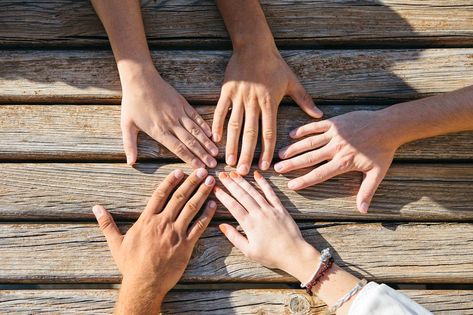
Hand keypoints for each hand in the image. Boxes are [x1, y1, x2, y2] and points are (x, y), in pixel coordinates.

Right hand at [92, 168, 216, 312]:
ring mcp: (176, 233)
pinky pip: (199, 226)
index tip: (179, 171)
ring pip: (191, 208)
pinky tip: (214, 204)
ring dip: (201, 193)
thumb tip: (95, 208)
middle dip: (191, 182)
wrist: (144, 284)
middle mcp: (163, 223)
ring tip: (209, 181)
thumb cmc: (130, 265)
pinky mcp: (186, 245)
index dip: (170, 181)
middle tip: (201, 170)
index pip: (160, 194)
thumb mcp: (115, 243)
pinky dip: (207, 215)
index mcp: (147, 220)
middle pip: (179, 197)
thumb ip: (107, 224)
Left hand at [120, 65, 217, 167]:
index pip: (178, 148)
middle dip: (203, 154)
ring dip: (206, 142)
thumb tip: (130, 162)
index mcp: (159, 131)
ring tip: (215, 152)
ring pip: (196, 130)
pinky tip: (211, 134)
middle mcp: (171, 124)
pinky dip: (204, 126)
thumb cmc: (132, 102)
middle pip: (190, 142)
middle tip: (213, 164)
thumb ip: (130, 145)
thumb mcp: (126, 125)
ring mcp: (178, 113)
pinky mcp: (182, 103)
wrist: (140, 79)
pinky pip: (196, 117)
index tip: (199, 167)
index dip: (190, 158)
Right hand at [212, 47, 321, 174]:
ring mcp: (238, 98)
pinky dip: (217, 125)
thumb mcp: (292, 82)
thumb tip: (320, 115)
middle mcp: (253, 103)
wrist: (254, 46)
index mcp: (269, 103)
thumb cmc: (274, 64)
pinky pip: (220, 111)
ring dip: (231, 145)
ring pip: (234, 125)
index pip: (269, 132)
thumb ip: (305, 100)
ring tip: (229, 161)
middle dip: (247, 154)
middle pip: (250, 133)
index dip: (267, 151)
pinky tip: (215, 139)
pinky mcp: (226, 92)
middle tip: (243, 171)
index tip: (265, 167)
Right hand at [215, 171, 319, 283]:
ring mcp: (270, 209)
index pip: (233, 206)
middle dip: (231, 184)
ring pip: (254, 192)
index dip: (223, 196)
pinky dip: (263, 183)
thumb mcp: (248, 251)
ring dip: (243, 181)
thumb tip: (222, 226)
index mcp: (249, 224)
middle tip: (221, 175)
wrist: (293, 253)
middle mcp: (258, 214)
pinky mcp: (280, 208)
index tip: (215, 188)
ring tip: (234, 173)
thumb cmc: (270, 255)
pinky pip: (270, 193)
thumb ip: (234, 237)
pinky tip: (257, 175)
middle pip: (241, 195)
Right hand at [275, 110, 399, 212]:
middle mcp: (335, 148)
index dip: (304, 180)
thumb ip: (367, 192)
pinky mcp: (334, 123)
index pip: (320, 173)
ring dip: (293, 148)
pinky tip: (291, 135)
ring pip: (309, 142)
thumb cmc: (383, 150)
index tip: (291, 185)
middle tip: (276, 169)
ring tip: (280, 154)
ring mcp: (334, 134)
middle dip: (292, 164)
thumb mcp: (377, 173)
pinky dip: (303, 130)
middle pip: (309, 158)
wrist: (389, 125)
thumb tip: (363, 211)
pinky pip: (315, 127)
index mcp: (344, 162)